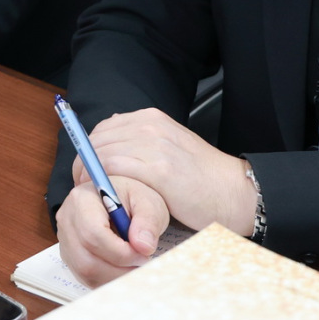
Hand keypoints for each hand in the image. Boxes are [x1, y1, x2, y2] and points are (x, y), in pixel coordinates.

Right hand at [57, 175, 169, 288]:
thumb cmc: (132, 198)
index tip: (142, 253)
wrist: (122, 201)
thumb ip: (148, 222)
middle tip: (142, 263)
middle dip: (119, 268)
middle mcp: (68, 220)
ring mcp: (66, 240)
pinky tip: (125, 269)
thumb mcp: (147, 202)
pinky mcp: (70, 257)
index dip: (120, 252)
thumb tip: (143, 246)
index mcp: (82, 199)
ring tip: (135, 265)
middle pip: (86, 259)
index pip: (93, 234)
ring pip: (86, 272)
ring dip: (115, 277)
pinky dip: (109, 279)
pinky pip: (86, 278)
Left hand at [77, 108, 254, 235]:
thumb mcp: (170, 149)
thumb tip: (111, 146)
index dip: (88, 153)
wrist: (235, 192)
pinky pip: (115, 170)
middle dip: (83, 167)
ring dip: (89, 178)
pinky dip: (103, 185)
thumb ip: (143, 144)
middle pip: (97, 141)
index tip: (86, 174)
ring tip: (92, 198)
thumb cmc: (203, 179)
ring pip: (101, 156)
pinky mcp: (159, 169)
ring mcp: (155, 145)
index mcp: (152, 118)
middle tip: (84, 190)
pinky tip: (106, 200)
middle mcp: (151, 125)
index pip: (102, 129)